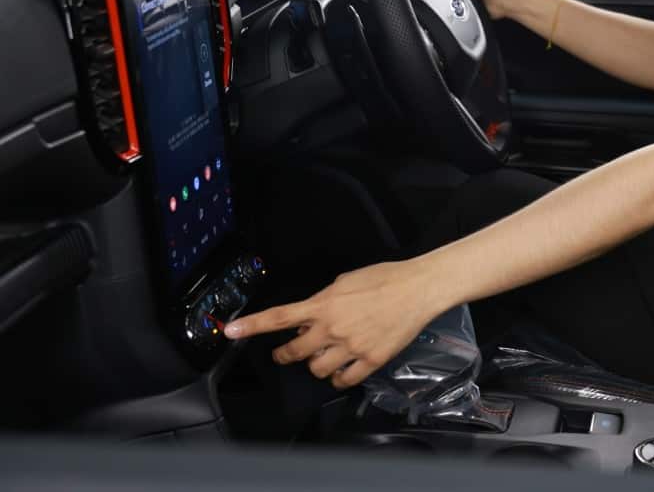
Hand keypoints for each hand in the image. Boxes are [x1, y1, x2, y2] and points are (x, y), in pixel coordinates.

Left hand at [224, 258, 440, 388]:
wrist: (417, 289)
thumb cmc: (386, 278)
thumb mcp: (346, 280)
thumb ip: (325, 299)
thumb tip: (314, 312)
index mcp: (324, 304)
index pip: (279, 317)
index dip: (251, 326)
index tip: (231, 332)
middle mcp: (332, 328)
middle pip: (294, 352)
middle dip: (286, 354)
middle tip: (286, 353)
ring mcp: (350, 346)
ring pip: (317, 369)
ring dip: (316, 364)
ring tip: (325, 356)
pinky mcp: (369, 360)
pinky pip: (343, 379)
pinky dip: (338, 377)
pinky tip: (342, 368)